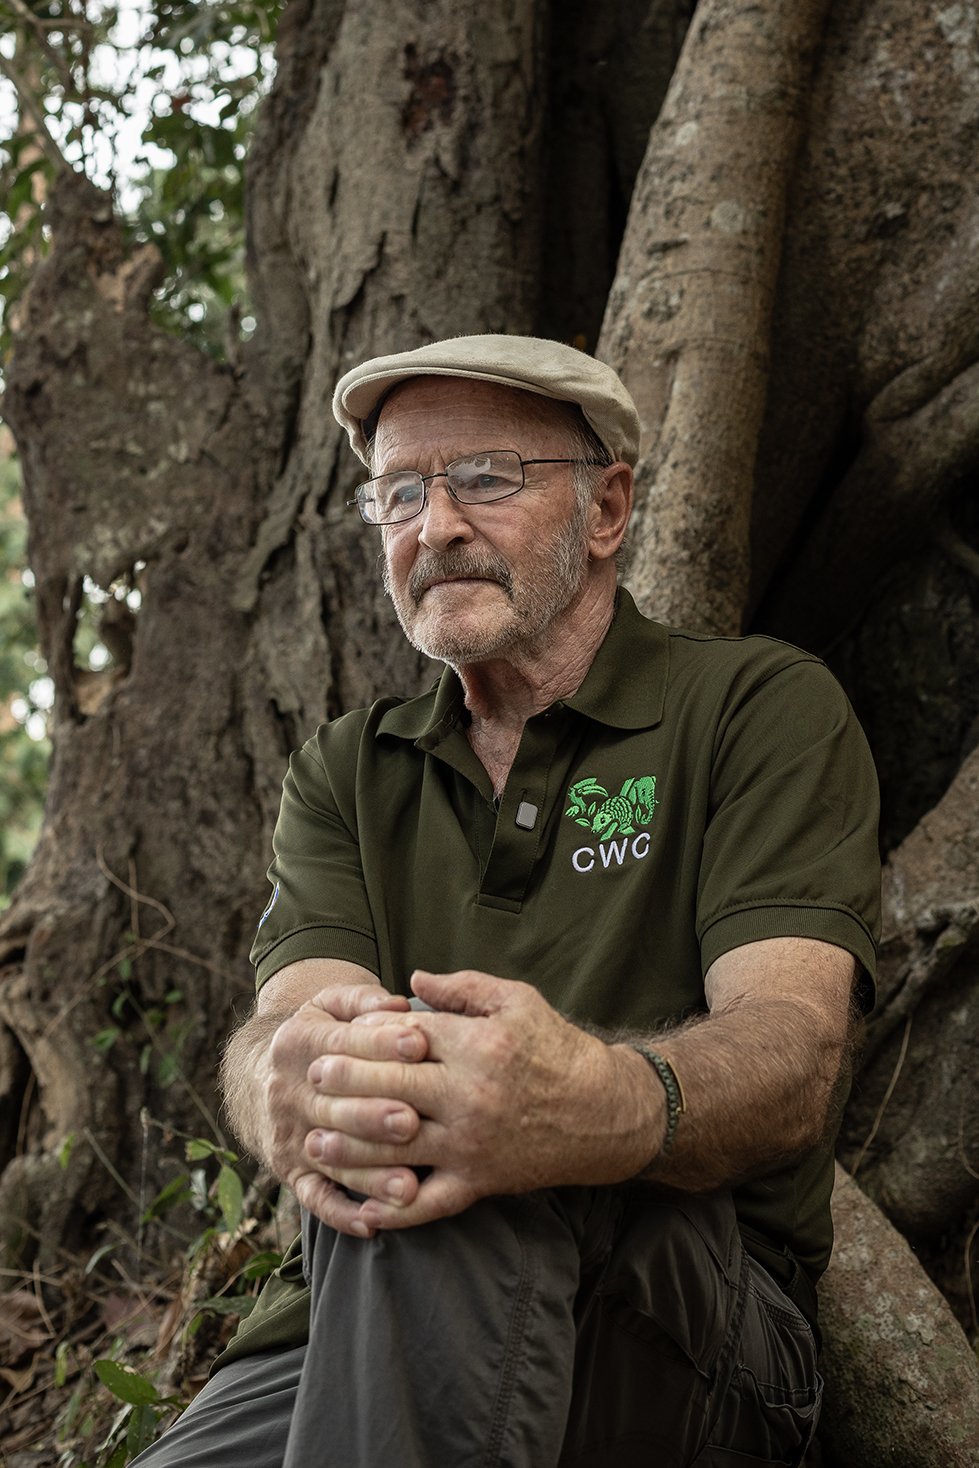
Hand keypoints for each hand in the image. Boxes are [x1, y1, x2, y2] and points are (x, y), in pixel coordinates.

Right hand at [260, 983, 427, 1235]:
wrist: (259, 1073)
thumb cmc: (320, 1035)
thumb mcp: (330, 1005)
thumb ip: (364, 1001)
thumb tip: (399, 1005)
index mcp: (297, 1041)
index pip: (341, 1044)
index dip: (381, 1044)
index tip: (419, 1045)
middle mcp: (287, 1090)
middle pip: (334, 1107)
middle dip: (374, 1115)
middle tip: (412, 1120)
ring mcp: (287, 1134)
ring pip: (331, 1158)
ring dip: (370, 1176)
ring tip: (409, 1187)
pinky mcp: (289, 1170)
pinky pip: (314, 1198)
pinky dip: (341, 1215)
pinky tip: (373, 1225)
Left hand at [305, 970, 662, 1230]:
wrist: (605, 1114)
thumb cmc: (557, 1049)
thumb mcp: (516, 1001)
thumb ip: (461, 987)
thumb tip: (409, 979)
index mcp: (477, 1045)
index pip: (405, 1038)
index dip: (364, 1036)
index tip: (333, 1036)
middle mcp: (470, 1095)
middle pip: (390, 1089)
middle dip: (345, 1083)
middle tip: (312, 1079)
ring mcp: (472, 1143)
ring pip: (397, 1147)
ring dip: (349, 1147)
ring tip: (314, 1140)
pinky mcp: (480, 1182)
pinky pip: (428, 1203)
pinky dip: (393, 1212)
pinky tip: (360, 1211)